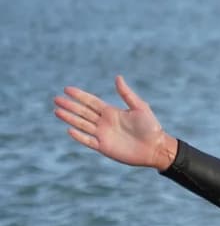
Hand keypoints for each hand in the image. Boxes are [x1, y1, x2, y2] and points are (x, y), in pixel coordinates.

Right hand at [53, 75, 178, 169]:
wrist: (156, 148)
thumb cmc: (151, 127)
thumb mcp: (140, 107)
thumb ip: (127, 94)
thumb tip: (118, 77)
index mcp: (112, 112)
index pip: (91, 102)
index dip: (80, 95)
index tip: (67, 89)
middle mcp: (105, 122)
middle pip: (83, 112)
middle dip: (70, 105)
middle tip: (56, 99)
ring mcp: (103, 135)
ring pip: (82, 125)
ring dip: (70, 118)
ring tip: (56, 111)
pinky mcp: (104, 147)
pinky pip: (88, 141)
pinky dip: (79, 136)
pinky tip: (69, 129)